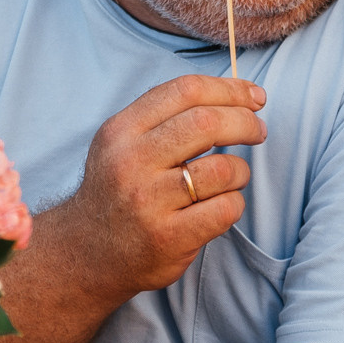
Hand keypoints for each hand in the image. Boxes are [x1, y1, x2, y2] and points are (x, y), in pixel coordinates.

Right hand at [61, 73, 267, 295]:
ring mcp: (148, 202)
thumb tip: (234, 94)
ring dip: (240, 170)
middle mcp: (131, 162)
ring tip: (233, 177)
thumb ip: (165, 117)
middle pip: (206, 123)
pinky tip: (222, 205)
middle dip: (245, 123)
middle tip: (258, 132)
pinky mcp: (167, 238)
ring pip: (222, 169)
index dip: (229, 89)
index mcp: (121, 131)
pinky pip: (225, 209)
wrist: (85, 253)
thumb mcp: (122, 144)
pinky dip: (234, 203)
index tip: (254, 97)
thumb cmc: (118, 191)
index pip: (185, 91)